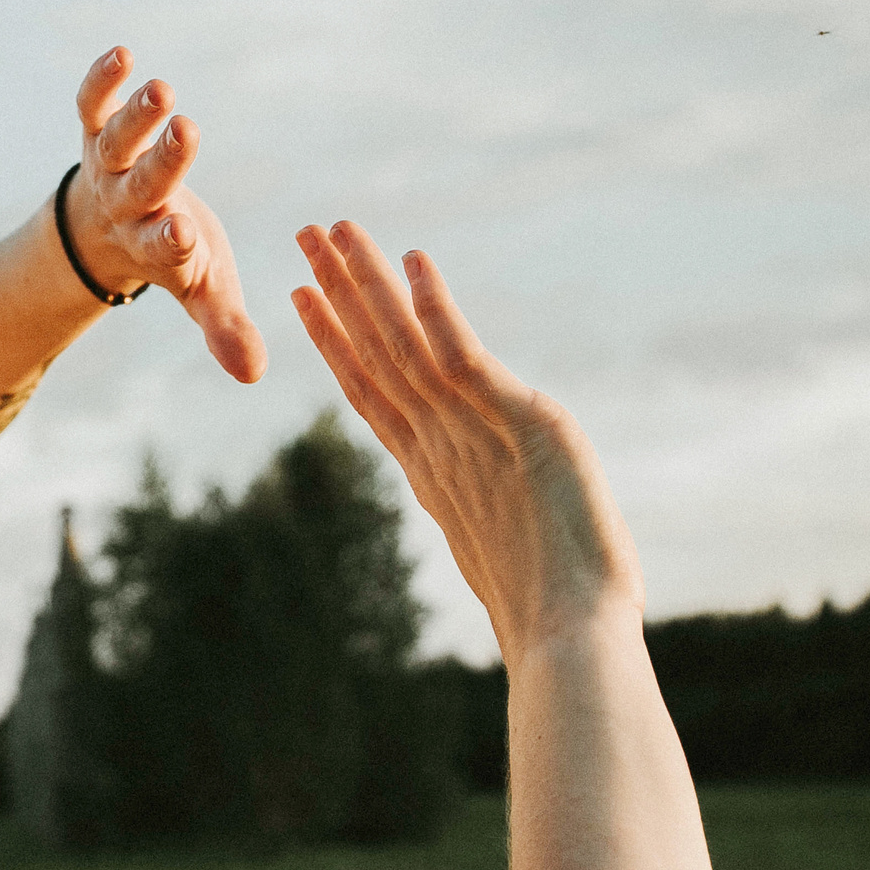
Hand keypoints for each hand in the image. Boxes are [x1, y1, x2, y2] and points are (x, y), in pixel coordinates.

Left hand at [69, 47, 264, 382]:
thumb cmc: (175, 255)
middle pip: (143, 184)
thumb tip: (252, 376)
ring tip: (161, 89)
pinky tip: (120, 54)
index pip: (164, 249)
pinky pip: (92, 104)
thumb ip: (224, 327)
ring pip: (116, 140)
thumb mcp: (203, 290)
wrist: (106, 232)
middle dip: (164, 161)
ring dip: (137, 115)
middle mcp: (128, 205)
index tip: (184, 231)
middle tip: (186, 130)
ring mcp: (109, 165)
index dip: (172, 240)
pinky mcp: (97, 130)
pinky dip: (102, 81)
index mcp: (157, 248)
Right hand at [290, 221, 644, 660]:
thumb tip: (495, 529)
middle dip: (335, 291)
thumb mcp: (512, 554)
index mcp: (432, 470)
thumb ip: (492, 519)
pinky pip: (462, 353)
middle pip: (374, 352)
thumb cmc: (556, 618)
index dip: (334, 340)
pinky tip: (414, 260)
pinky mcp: (518, 421)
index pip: (370, 390)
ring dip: (365, 281)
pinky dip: (435, 306)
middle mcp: (438, 443)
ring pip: (403, 342)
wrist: (568, 639)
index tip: (302, 296)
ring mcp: (470, 432)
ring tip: (332, 230)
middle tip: (300, 236)